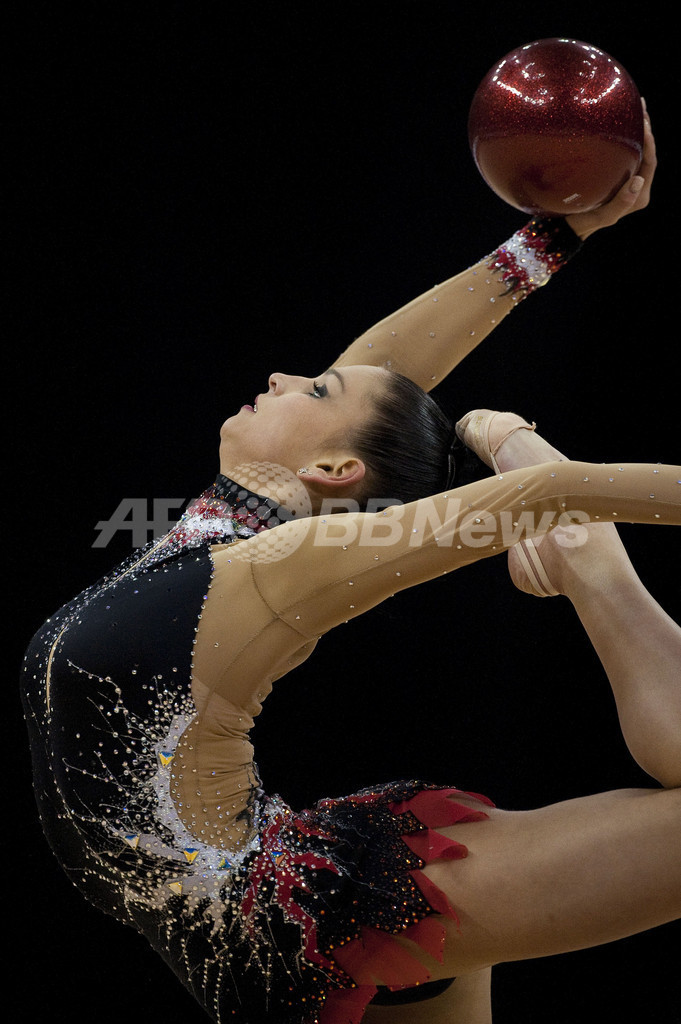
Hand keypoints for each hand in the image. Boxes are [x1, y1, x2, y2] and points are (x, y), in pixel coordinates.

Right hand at [566, 100, 655, 240]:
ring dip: (636, 127)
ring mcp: (625, 178)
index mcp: (639, 196)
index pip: (650, 162)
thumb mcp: (601, 217)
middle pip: (646, 152)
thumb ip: (621, 204)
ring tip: (634, 104)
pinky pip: (622, 151)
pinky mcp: (613, 173)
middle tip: (641, 104)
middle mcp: (636, 186)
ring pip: (636, 149)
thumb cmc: (582, 222)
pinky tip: (615, 118)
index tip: (643, 123)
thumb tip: (639, 180)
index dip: (650, 142)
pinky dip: (622, 134)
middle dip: (646, 128)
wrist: (565, 226)